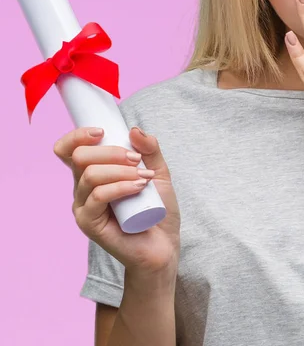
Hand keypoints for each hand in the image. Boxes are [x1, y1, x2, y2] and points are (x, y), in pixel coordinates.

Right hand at [54, 126, 180, 275]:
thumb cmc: (157, 208)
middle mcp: (82, 188)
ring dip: (121, 170)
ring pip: (90, 175)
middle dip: (112, 152)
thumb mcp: (158, 171)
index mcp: (93, 172)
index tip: (103, 131)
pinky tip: (138, 188)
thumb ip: (150, 149)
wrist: (163, 244)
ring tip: (144, 178)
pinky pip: (98, 196)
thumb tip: (133, 129)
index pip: (68, 150)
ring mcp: (83, 206)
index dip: (78, 136)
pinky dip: (120, 187)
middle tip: (137, 160)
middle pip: (80, 157)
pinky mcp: (89, 223)